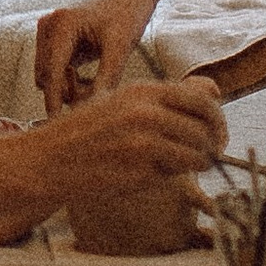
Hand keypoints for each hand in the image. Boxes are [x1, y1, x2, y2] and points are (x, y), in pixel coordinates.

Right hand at [34, 0, 155, 112]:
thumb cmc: (125, 16)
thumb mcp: (121, 46)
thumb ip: (107, 77)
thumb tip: (97, 109)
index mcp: (63, 24)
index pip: (52, 70)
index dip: (54, 98)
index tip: (56, 122)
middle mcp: (48, 26)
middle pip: (46, 77)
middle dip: (67, 93)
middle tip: (97, 96)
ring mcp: (45, 34)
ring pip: (47, 78)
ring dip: (67, 88)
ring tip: (95, 83)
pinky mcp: (49, 43)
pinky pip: (52, 74)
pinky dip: (66, 82)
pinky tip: (86, 78)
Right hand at [34, 73, 225, 202]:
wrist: (48, 159)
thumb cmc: (86, 131)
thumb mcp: (124, 100)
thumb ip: (170, 96)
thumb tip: (214, 89)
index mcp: (143, 91)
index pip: (202, 101)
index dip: (217, 120)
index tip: (217, 134)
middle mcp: (146, 113)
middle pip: (206, 129)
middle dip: (214, 144)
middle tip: (210, 154)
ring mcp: (143, 143)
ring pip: (197, 155)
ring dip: (198, 164)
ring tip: (182, 165)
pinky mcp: (138, 171)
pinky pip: (175, 174)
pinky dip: (173, 175)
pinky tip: (154, 172)